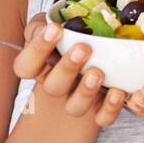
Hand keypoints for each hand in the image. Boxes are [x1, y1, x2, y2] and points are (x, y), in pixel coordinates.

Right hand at [12, 13, 126, 126]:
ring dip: (86, 91)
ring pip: (75, 107)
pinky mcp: (100, 109)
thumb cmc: (69, 33)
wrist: (95, 44)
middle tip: (83, 48)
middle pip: (53, 87)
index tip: (55, 29)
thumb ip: (42, 25)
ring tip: (97, 72)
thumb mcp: (50, 24)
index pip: (25, 66)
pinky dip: (110, 108)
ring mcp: (77, 98)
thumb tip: (46, 27)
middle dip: (67, 68)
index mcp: (39, 66)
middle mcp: (56, 84)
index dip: (37, 51)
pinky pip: (102, 118)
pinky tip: (118, 91)